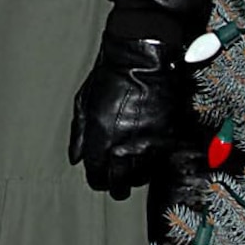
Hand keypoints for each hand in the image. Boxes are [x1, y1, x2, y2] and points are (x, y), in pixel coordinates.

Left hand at [68, 36, 181, 198]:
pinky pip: (159, 162)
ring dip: (135, 174)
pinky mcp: (168, 138)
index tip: (100, 177)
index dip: (97, 180)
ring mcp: (148, 144)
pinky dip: (153, 161)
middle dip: (116, 185)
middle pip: (120, 185)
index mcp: (100, 139)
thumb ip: (78, 135)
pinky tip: (148, 152)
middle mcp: (124, 146)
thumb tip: (75, 159)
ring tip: (132, 163)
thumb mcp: (83, 103)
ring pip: (141, 177)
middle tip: (117, 181)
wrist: (142, 59)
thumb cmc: (110, 76)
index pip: (96, 177)